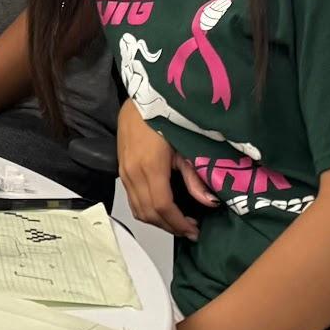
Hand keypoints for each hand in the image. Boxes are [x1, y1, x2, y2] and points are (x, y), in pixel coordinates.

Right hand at [117, 99, 216, 238]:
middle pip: (148, 213)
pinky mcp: (121, 169)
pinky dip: (146, 210)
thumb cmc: (166, 117)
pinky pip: (132, 199)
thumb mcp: (184, 146)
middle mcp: (132, 173)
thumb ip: (194, 177)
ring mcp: (124, 172)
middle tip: (190, 230)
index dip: (178, 223)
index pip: (162, 207)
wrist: (141, 98)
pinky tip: (162, 208)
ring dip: (157, 221)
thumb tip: (209, 203)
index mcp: (150, 167)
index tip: (195, 231)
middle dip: (170, 227)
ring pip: (137, 209)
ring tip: (178, 222)